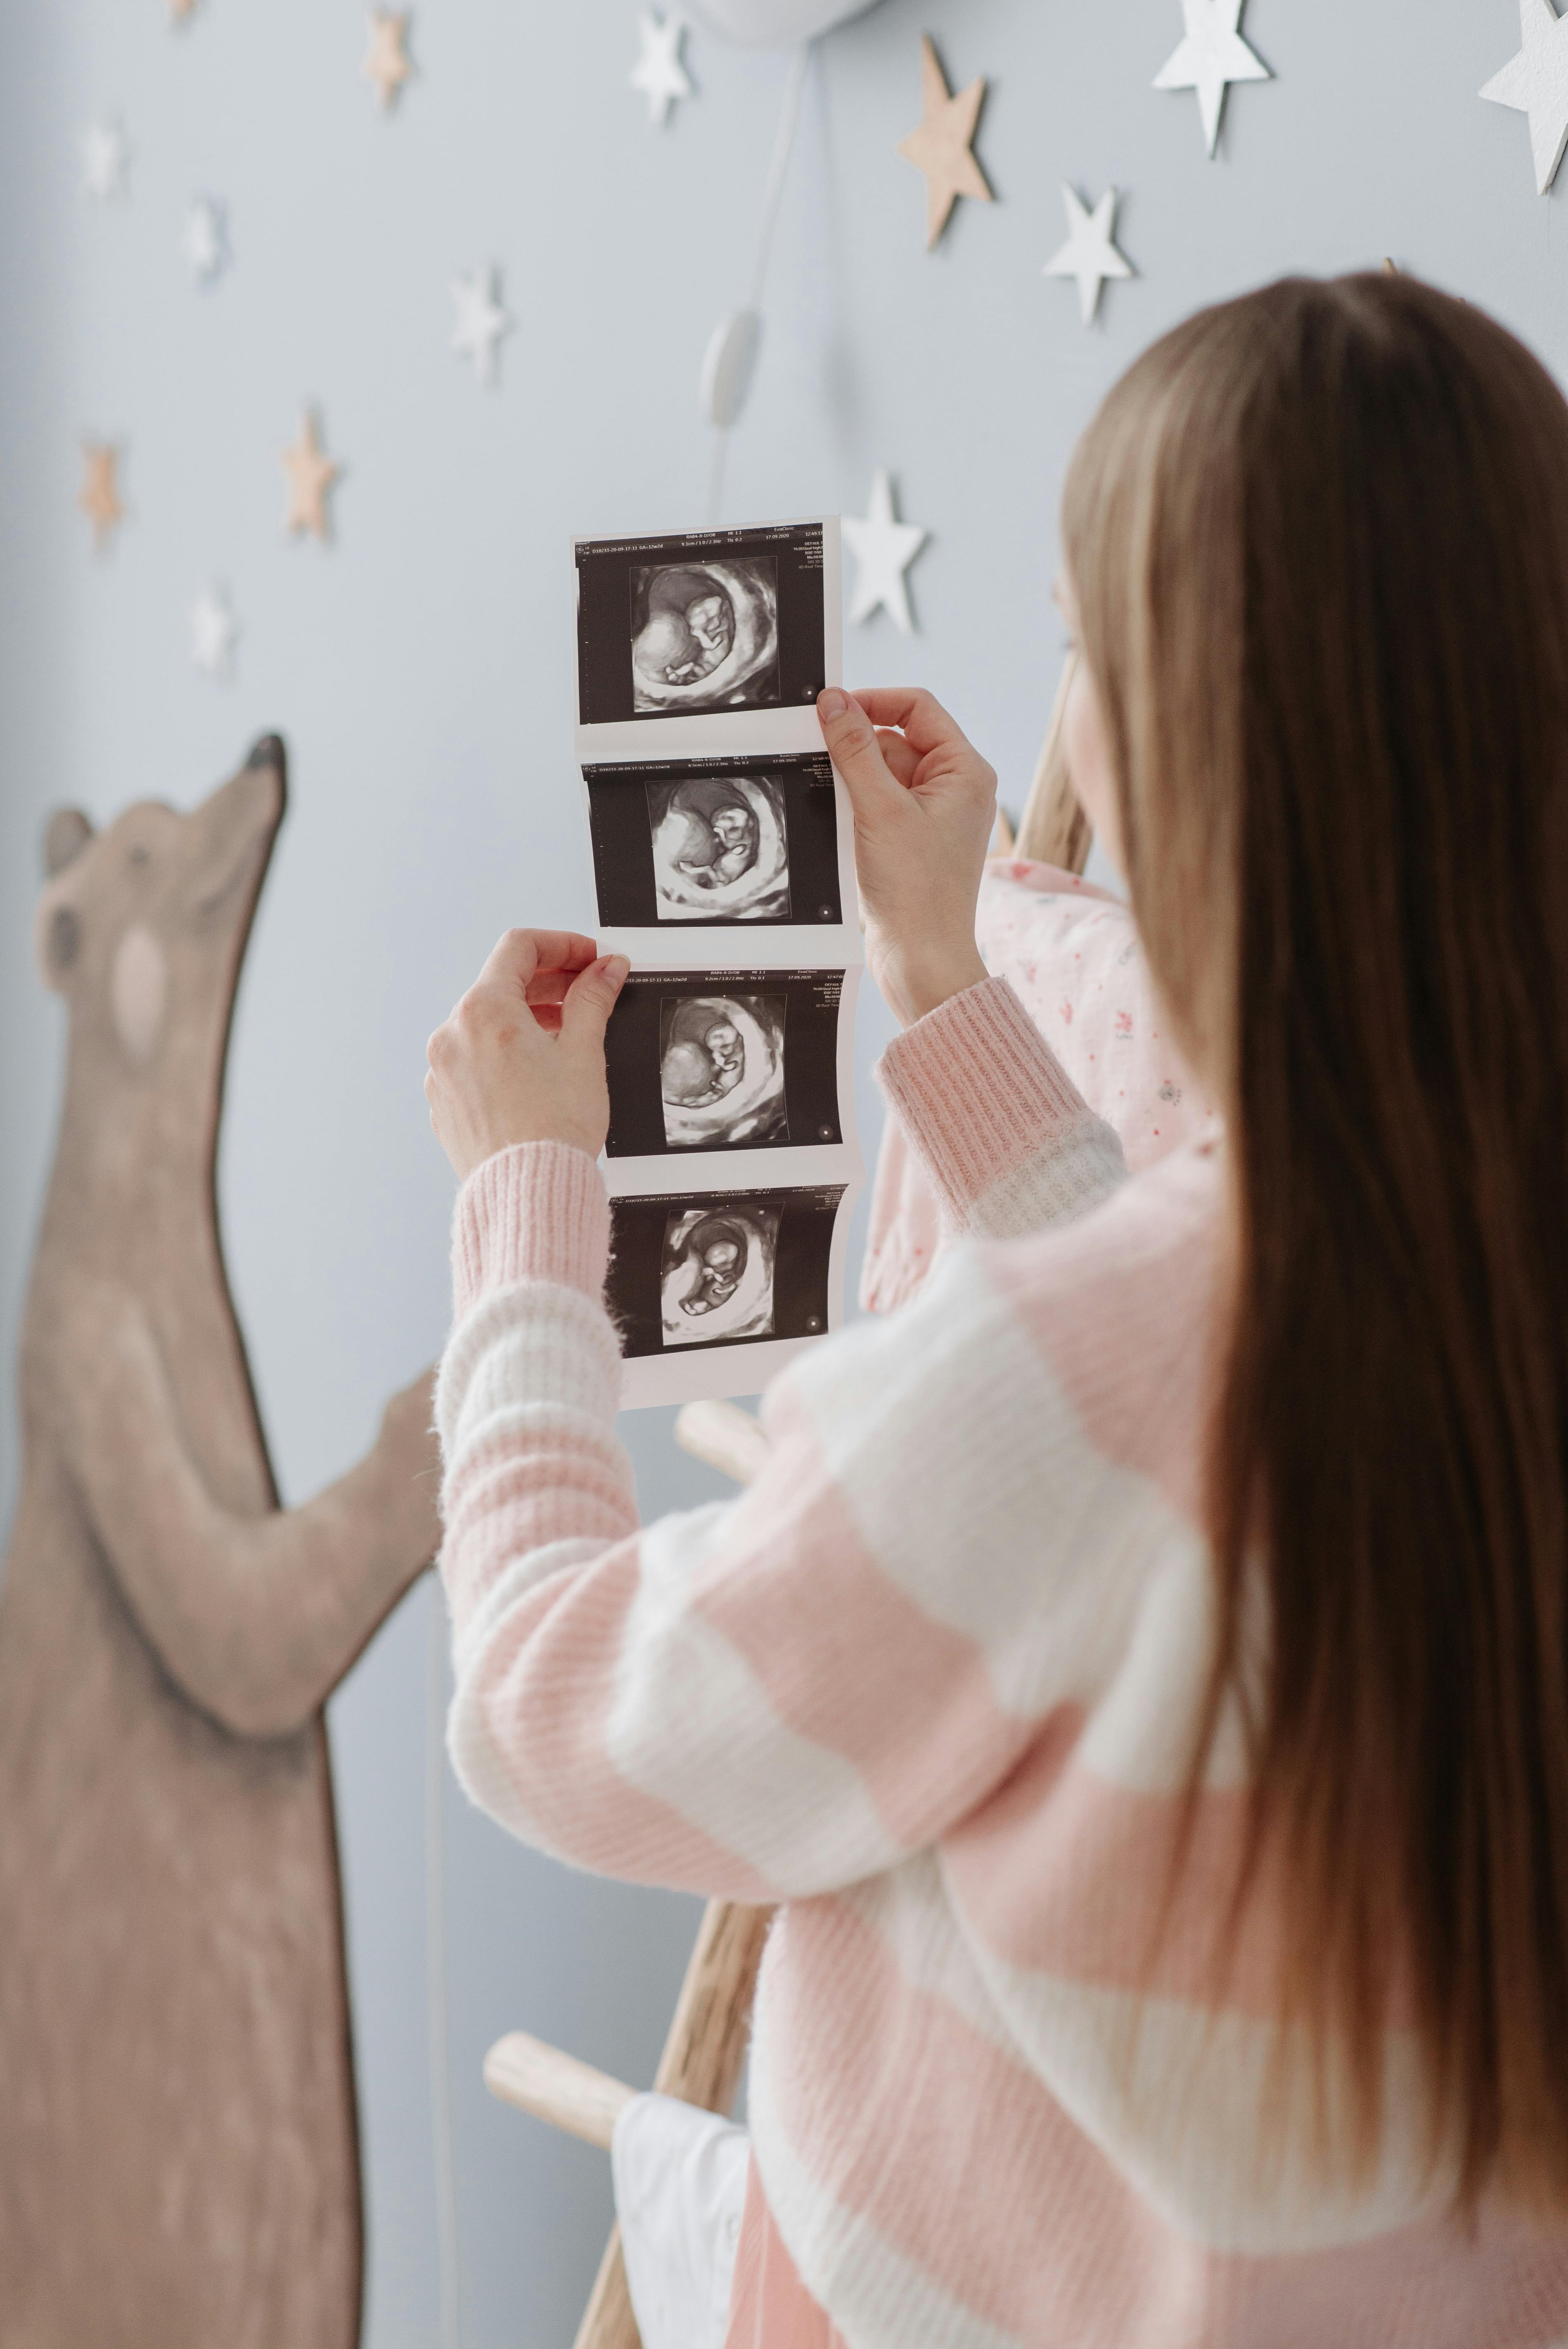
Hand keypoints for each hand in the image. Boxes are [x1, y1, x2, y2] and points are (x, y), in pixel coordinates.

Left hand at [425, 930, 627, 1179]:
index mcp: (483, 1011)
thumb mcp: (584, 1052)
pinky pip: (473, 1060)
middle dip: (548, 983)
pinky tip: (536, 1070)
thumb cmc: (553, 1129)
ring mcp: (442, 1070)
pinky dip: (504, 1052)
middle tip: (587, 990)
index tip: (589, 959)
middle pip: (500, 984)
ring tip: (566, 1035)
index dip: (562, 945)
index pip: (519, 948)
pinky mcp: (443, 1101)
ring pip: (485, 1024)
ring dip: (525, 1018)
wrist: (528, 1192)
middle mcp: (452, 1034)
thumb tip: (605, 970)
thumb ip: (592, 999)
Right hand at [816, 686, 993, 1027]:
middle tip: (825, 765)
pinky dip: (856, 809)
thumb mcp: (878, 809)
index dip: (873, 700)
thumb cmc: (917, 891)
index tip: (831, 708)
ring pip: (882, 773)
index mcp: (965, 771)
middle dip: (858, 749)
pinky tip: (844, 830)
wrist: (921, 959)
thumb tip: (834, 701)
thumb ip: (854, 749)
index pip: (918, 707)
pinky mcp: (913, 839)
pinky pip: (879, 804)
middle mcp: (956, 788)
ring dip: (854, 783)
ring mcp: (934, 815)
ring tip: (844, 814)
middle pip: (896, 739)